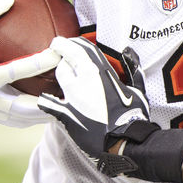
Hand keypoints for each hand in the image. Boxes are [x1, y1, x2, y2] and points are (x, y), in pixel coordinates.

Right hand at [0, 0, 60, 126]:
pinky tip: (55, 107)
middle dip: (48, 101)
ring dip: (46, 113)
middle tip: (72, 90)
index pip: (14, 71)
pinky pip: (18, 120)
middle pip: (23, 107)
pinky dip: (36, 116)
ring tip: (70, 104)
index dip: (38, 63)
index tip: (58, 53)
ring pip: (23, 119)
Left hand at [38, 37, 152, 161]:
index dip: (69, 43)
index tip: (62, 41)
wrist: (124, 140)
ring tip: (61, 73)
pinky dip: (47, 100)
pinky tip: (45, 100)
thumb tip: (129, 53)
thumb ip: (132, 69)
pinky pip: (49, 103)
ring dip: (61, 72)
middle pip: (67, 59)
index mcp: (102, 72)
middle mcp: (85, 80)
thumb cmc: (133, 115)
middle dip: (62, 54)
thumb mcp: (137, 89)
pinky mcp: (66, 114)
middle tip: (58, 53)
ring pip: (60, 75)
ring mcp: (74, 96)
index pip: (81, 48)